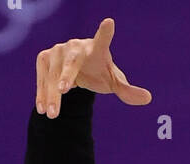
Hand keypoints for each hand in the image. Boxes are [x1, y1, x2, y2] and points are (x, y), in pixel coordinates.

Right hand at [35, 17, 151, 118]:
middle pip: (71, 61)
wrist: (77, 70)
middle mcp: (76, 46)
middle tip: (63, 91)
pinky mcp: (44, 58)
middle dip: (66, 75)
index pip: (103, 40)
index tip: (109, 23)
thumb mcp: (113, 83)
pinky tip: (42, 108)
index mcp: (97, 49)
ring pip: (53, 73)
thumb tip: (148, 98)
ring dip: (51, 94)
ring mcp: (58, 50)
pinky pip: (42, 77)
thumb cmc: (98, 73)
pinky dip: (41, 92)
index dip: (105, 32)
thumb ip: (128, 91)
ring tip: (51, 115)